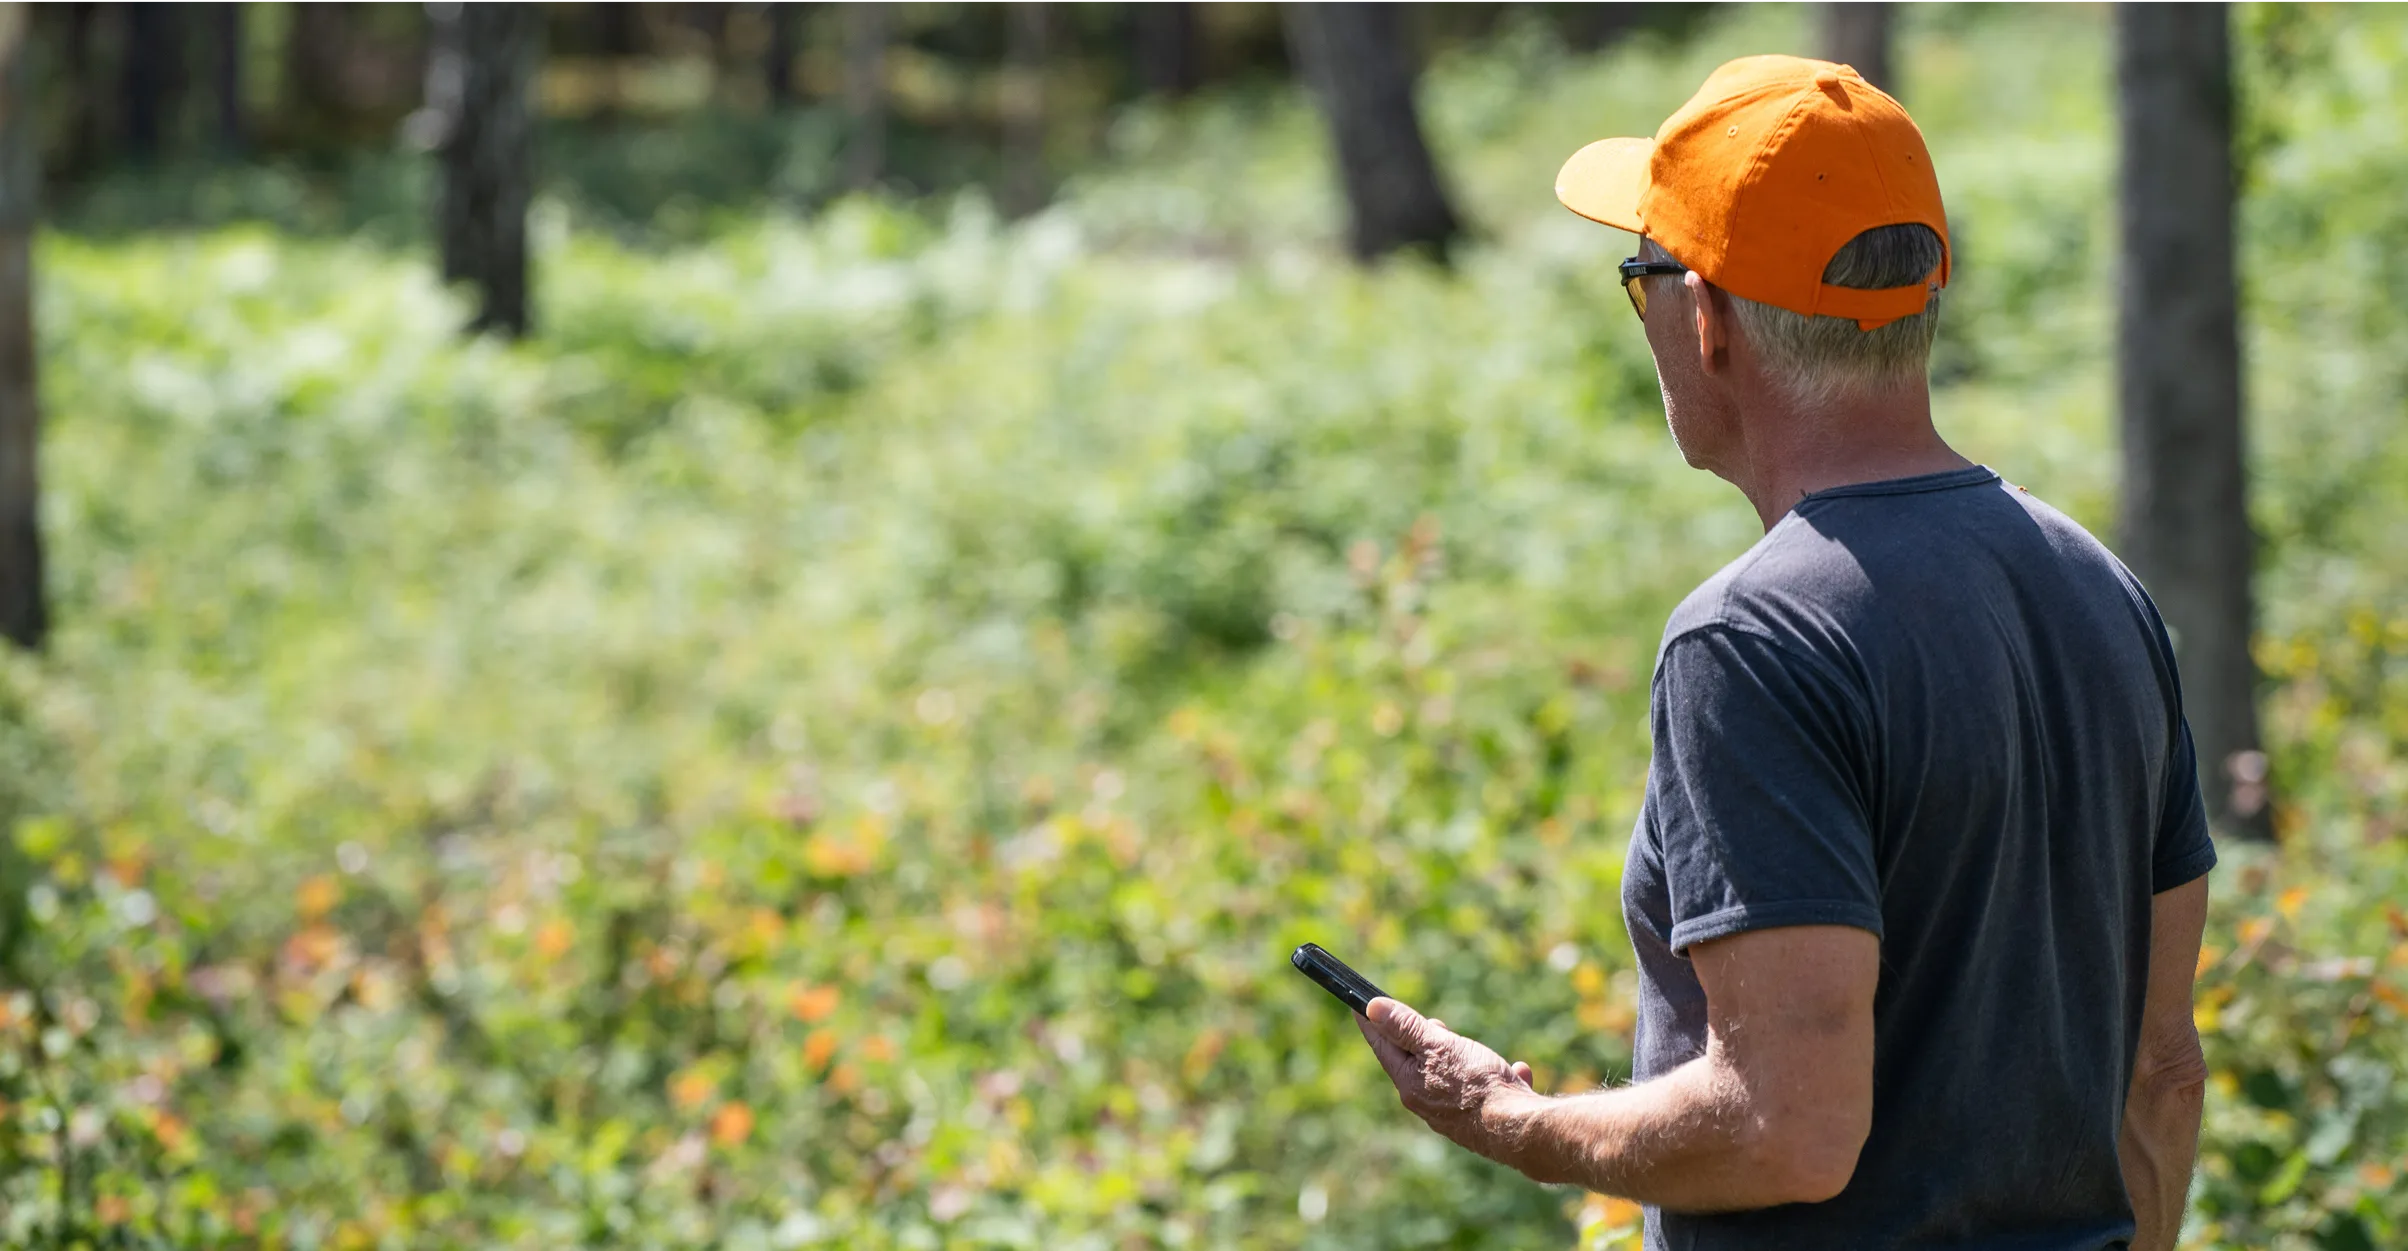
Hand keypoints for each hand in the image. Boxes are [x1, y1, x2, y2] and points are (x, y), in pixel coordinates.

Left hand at [1355, 996, 1540, 1162]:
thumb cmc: (1477, 1083)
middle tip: (1430, 1023)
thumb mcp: (1438, 1046)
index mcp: (1410, 1083)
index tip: (1360, 1007)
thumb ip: (1406, 1027)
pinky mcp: (1480, 1122)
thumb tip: (1372, 1008)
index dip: (1372, 1024)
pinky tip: (1518, 1071)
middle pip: (1415, 1064)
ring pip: (1448, 1079)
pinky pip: (1484, 1094)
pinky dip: (1495, 1079)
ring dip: (1455, 1060)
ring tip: (1466, 1046)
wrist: (1518, 1128)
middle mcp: (1425, 1103)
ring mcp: (1452, 1115)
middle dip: (1418, 1041)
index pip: (1383, 1047)